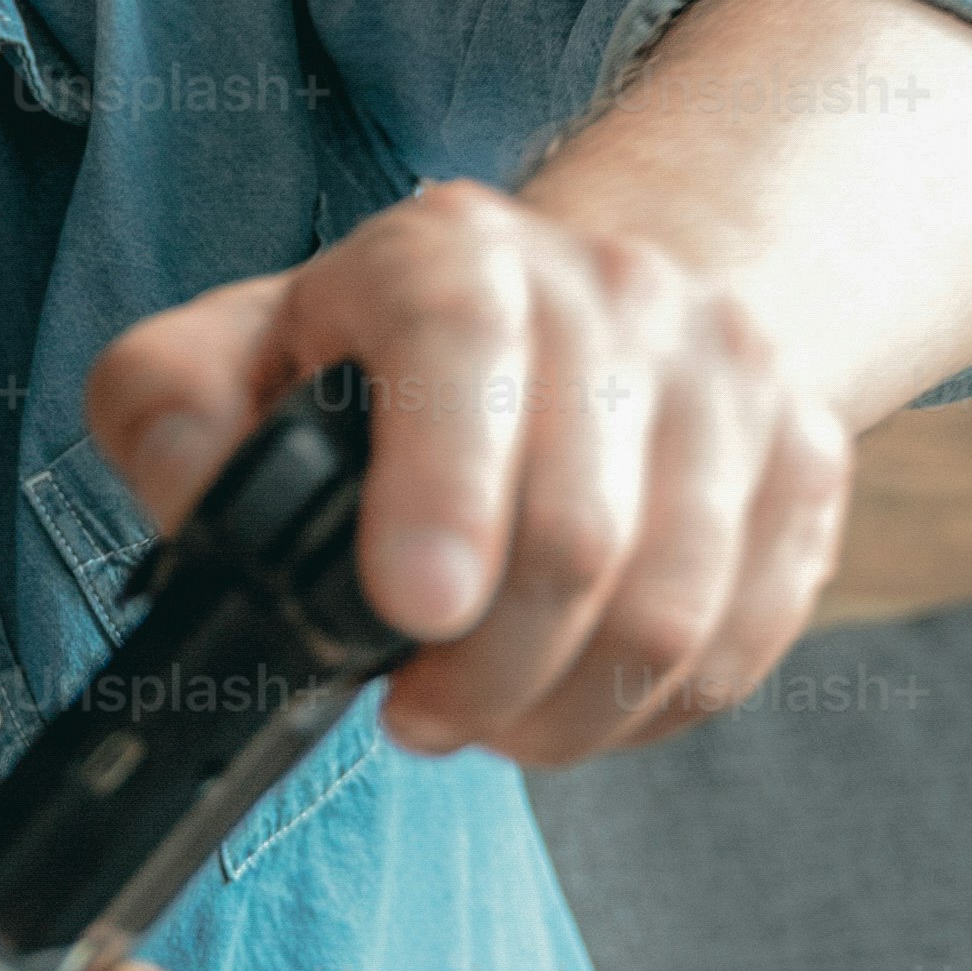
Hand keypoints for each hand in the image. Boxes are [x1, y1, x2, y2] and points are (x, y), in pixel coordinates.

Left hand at [82, 176, 848, 772]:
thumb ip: (167, 413)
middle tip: (419, 715)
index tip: (413, 611)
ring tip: (490, 716)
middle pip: (575, 531)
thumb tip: (196, 488)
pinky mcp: (803, 453)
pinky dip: (652, 710)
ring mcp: (725, 370)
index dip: (444, 490)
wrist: (581, 309)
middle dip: (483, 675)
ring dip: (564, 712)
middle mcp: (609, 287)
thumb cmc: (377, 362)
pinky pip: (746, 636)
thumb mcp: (232, 355)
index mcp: (450, 254)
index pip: (464, 352)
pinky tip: (580, 699)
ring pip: (673, 606)